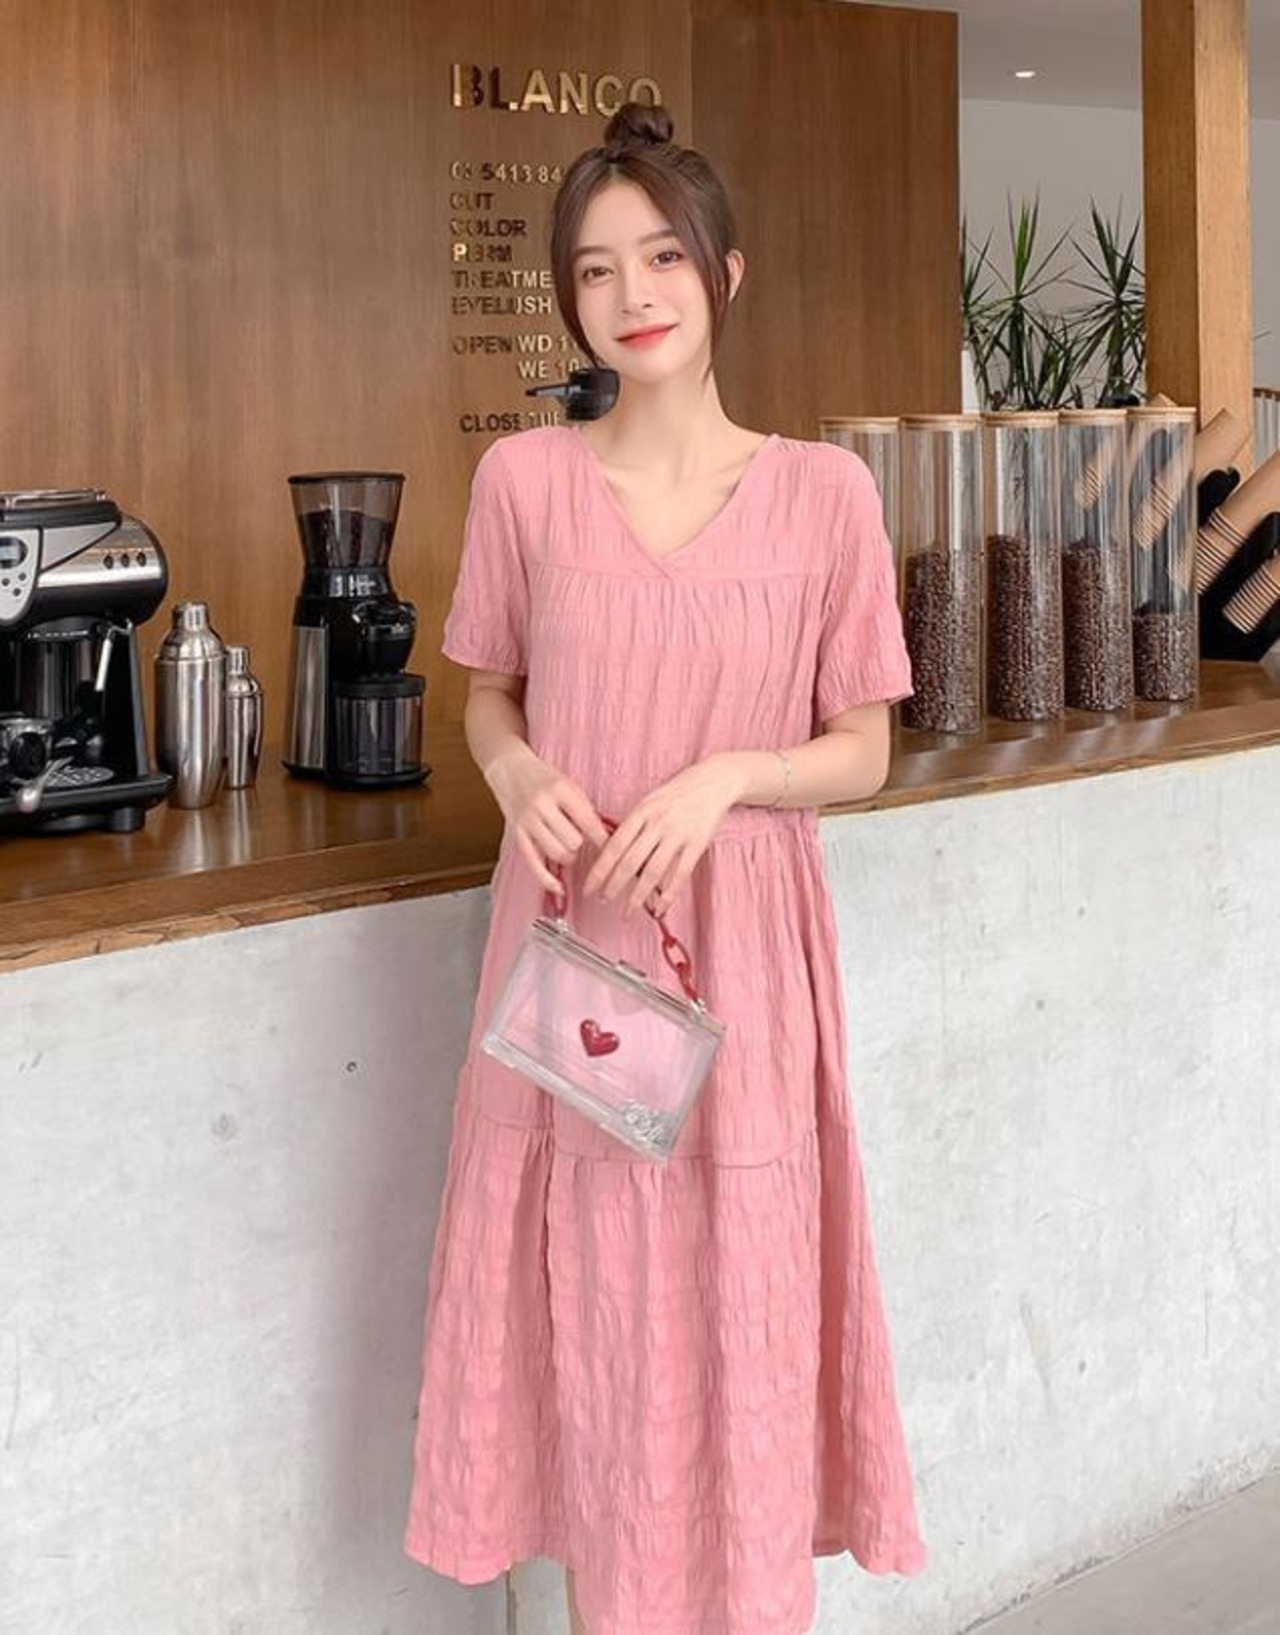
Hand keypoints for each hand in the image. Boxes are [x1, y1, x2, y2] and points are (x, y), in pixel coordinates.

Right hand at [485, 742, 608, 896]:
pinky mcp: (517, 834)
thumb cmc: (544, 779)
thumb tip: (610, 837)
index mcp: (560, 789)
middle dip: (580, 844)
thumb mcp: (569, 786)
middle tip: (578, 838)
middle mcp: (542, 805)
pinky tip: (559, 888)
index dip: (604, 840)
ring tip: (566, 846)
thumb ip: (586, 810)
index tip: (615, 851)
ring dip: (568, 856)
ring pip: (558, 854)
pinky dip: (548, 880)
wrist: (510, 769)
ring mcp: (527, 821)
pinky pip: (534, 864)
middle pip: (573, 842)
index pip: (588, 822)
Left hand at [582, 754, 744, 917]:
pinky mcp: (696, 844)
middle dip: (613, 885)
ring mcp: (677, 835)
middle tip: (603, 900)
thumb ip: (632, 824)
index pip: (614, 846)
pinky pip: (680, 874)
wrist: (713, 781)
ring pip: (652, 872)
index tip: (589, 886)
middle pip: (630, 862)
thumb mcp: (649, 801)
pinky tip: (660, 907)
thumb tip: (612, 850)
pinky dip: (669, 894)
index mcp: (641, 812)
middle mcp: (657, 824)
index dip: (599, 869)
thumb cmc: (677, 792)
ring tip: (627, 911)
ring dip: (637, 896)